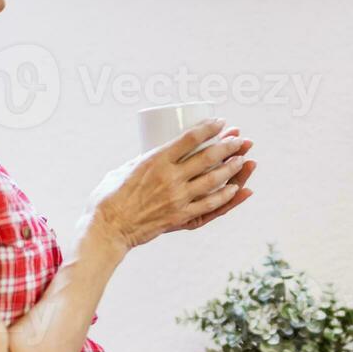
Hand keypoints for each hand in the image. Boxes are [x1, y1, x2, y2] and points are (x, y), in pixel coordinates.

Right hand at [75, 119, 255, 254]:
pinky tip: (237, 189)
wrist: (107, 229)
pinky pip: (210, 206)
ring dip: (233, 168)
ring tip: (244, 159)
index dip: (210, 128)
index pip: (190, 138)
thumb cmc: (109, 196)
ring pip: (214, 180)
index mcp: (155, 160)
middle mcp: (170, 178)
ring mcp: (177, 199)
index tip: (221, 122)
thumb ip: (146, 159)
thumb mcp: (125, 168)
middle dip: (228, 145)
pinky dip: (226, 196)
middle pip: (208, 157)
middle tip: (240, 138)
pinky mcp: (180, 217)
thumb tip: (161, 151)